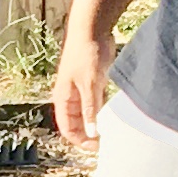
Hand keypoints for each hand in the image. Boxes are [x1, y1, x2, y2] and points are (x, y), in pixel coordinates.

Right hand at [50, 25, 116, 143]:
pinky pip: (96, 102)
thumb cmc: (86, 55)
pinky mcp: (93, 82)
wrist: (91, 29)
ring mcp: (81, 89)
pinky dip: (103, 110)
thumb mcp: (90, 86)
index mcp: (63, 98)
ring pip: (88, 113)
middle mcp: (70, 96)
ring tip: (112, 130)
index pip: (67, 128)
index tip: (96, 147)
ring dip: (97, 122)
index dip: (80, 140)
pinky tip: (114, 114)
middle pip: (77, 123)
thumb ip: (90, 110)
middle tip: (106, 142)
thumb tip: (92, 133)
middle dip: (89, 134)